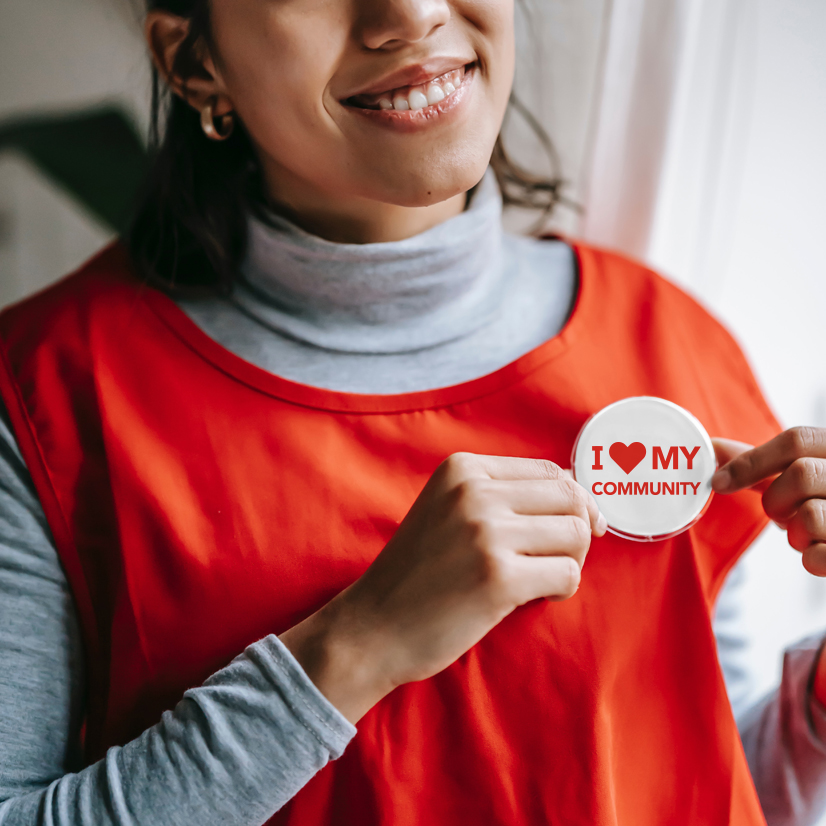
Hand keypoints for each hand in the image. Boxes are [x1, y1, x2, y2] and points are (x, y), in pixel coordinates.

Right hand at [280, 453, 606, 722]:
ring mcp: (486, 532)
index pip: (549, 471)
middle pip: (571, 499)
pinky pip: (568, 574)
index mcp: (463, 469)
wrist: (372, 627)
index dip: (570, 503)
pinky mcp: (498, 577)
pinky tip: (531, 597)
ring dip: (570, 561)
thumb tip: (580, 494)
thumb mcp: (448, 510)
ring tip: (540, 579)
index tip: (565, 533)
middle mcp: (474, 491)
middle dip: (576, 532)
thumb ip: (501, 495)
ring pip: (576, 533)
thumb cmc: (419, 572)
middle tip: (553, 560)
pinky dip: (561, 589)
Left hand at [712, 427, 825, 575]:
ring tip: (809, 533)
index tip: (719, 483)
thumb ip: (760, 462)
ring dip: (795, 532)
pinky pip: (819, 556)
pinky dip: (811, 557)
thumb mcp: (802, 473)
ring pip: (810, 516)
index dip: (751, 462)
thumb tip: (712, 447)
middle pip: (801, 475)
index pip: (796, 440)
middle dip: (776, 500)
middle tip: (784, 513)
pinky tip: (822, 550)